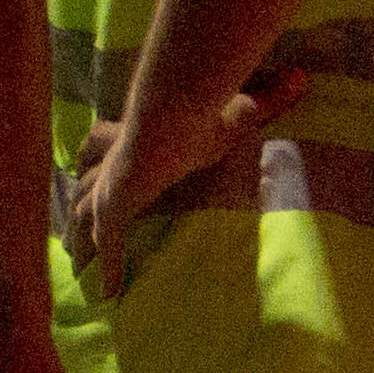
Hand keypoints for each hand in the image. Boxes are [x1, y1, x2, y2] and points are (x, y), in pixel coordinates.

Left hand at [60, 80, 293, 296]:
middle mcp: (115, 163)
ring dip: (81, 244)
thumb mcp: (236, 109)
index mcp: (135, 140)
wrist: (178, 114)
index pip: (103, 148)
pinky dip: (108, 269)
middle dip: (77, 210)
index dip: (95, 159)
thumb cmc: (204, 109)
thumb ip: (262, 101)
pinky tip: (109, 293)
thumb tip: (301, 78)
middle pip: (83, 189)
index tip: (86, 171)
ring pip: (83, 219)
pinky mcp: (114, 207)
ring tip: (78, 267)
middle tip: (72, 234)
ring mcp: (111, 186)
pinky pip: (108, 246)